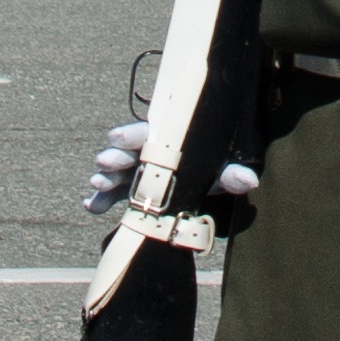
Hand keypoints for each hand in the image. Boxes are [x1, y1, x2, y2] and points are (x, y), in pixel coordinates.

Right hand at [86, 121, 257, 216]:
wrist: (207, 186)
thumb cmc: (213, 170)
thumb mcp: (223, 171)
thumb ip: (232, 174)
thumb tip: (248, 181)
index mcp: (169, 141)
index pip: (148, 132)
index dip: (131, 133)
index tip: (117, 137)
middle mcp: (149, 154)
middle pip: (128, 151)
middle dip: (115, 156)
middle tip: (104, 162)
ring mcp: (138, 174)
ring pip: (118, 173)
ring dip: (105, 178)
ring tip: (97, 186)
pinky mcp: (132, 194)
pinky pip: (114, 196)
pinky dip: (101, 201)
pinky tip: (91, 208)